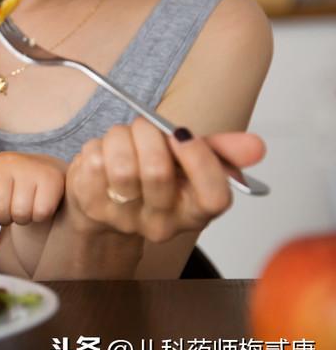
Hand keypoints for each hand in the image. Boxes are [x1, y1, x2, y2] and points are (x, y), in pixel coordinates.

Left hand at [0, 152, 66, 240]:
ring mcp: (31, 168)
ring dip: (22, 219)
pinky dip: (39, 217)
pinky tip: (39, 206)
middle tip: (11, 213)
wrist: (46, 168)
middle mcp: (8, 163)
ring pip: (20, 212)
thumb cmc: (14, 185)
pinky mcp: (51, 178)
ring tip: (25, 209)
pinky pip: (41, 212)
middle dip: (4, 219)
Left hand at [65, 118, 265, 241]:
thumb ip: (223, 151)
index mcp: (195, 212)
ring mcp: (124, 218)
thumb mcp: (190, 162)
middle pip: (158, 172)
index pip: (214, 197)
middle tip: (144, 126)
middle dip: (149, 133)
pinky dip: (97, 145)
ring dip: (120, 137)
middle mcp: (162, 223)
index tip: (183, 134)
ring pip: (122, 165)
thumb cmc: (152, 177)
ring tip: (123, 138)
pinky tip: (103, 153)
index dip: (200, 160)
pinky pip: (93, 162)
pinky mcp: (92, 206)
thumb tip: (256, 146)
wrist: (106, 201)